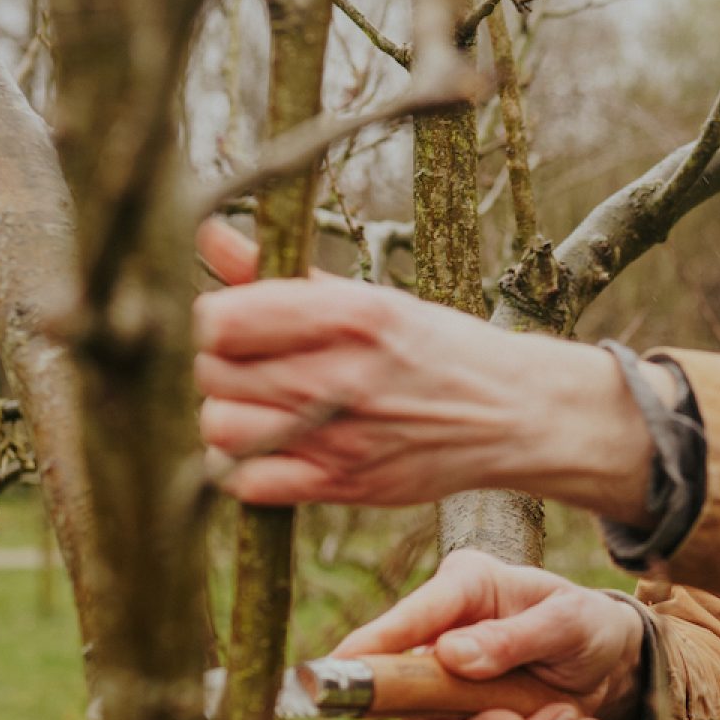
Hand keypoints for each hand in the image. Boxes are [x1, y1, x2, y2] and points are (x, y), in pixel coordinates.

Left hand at [192, 221, 654, 512]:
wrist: (512, 414)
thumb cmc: (435, 348)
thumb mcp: (369, 298)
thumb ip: (283, 273)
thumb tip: (208, 233)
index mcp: (350, 316)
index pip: (219, 320)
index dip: (216, 320)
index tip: (237, 323)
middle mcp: (342, 376)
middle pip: (213, 372)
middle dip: (221, 364)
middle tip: (252, 364)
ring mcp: (341, 437)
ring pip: (220, 427)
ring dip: (228, 414)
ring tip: (259, 404)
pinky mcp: (344, 486)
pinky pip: (248, 483)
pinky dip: (246, 466)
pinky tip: (273, 446)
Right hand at [335, 548, 647, 719]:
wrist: (613, 658)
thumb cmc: (586, 621)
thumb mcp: (568, 620)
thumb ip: (515, 637)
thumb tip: (449, 656)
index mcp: (465, 589)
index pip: (409, 618)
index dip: (369, 646)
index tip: (334, 669)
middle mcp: (448, 636)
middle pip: (420, 698)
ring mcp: (457, 683)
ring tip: (570, 717)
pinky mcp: (476, 718)